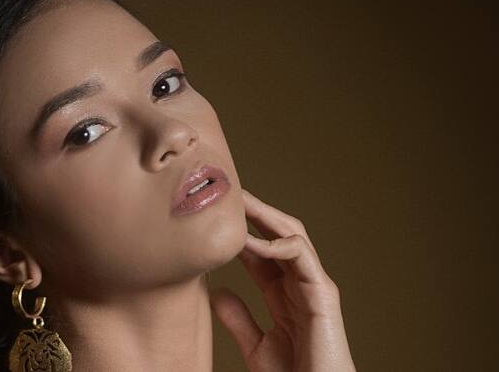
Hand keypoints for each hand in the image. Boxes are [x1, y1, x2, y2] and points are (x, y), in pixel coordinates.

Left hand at [210, 188, 355, 371]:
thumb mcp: (256, 345)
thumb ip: (238, 319)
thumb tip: (215, 293)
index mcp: (282, 292)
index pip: (260, 249)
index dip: (239, 229)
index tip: (214, 214)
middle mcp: (299, 282)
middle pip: (277, 233)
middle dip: (254, 212)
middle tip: (228, 193)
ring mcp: (314, 285)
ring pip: (293, 235)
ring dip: (265, 216)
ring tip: (239, 202)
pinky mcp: (324, 293)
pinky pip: (303, 256)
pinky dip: (278, 243)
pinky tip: (251, 241)